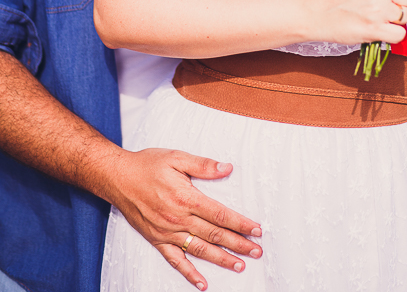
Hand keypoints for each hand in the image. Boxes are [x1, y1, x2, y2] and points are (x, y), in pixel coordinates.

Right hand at [109, 148, 261, 290]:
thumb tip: (227, 168)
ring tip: (240, 265)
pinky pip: (175, 261)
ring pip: (199, 250)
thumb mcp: (176, 157)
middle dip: (238, 244)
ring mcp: (167, 232)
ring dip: (221, 259)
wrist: (118, 177)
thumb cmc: (147, 164)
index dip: (240, 223)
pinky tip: (203, 283)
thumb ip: (203, 165)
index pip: (220, 214)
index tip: (256, 230)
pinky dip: (190, 274)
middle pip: (214, 234)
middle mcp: (178, 219)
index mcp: (186, 197)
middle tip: (257, 251)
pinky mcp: (157, 240)